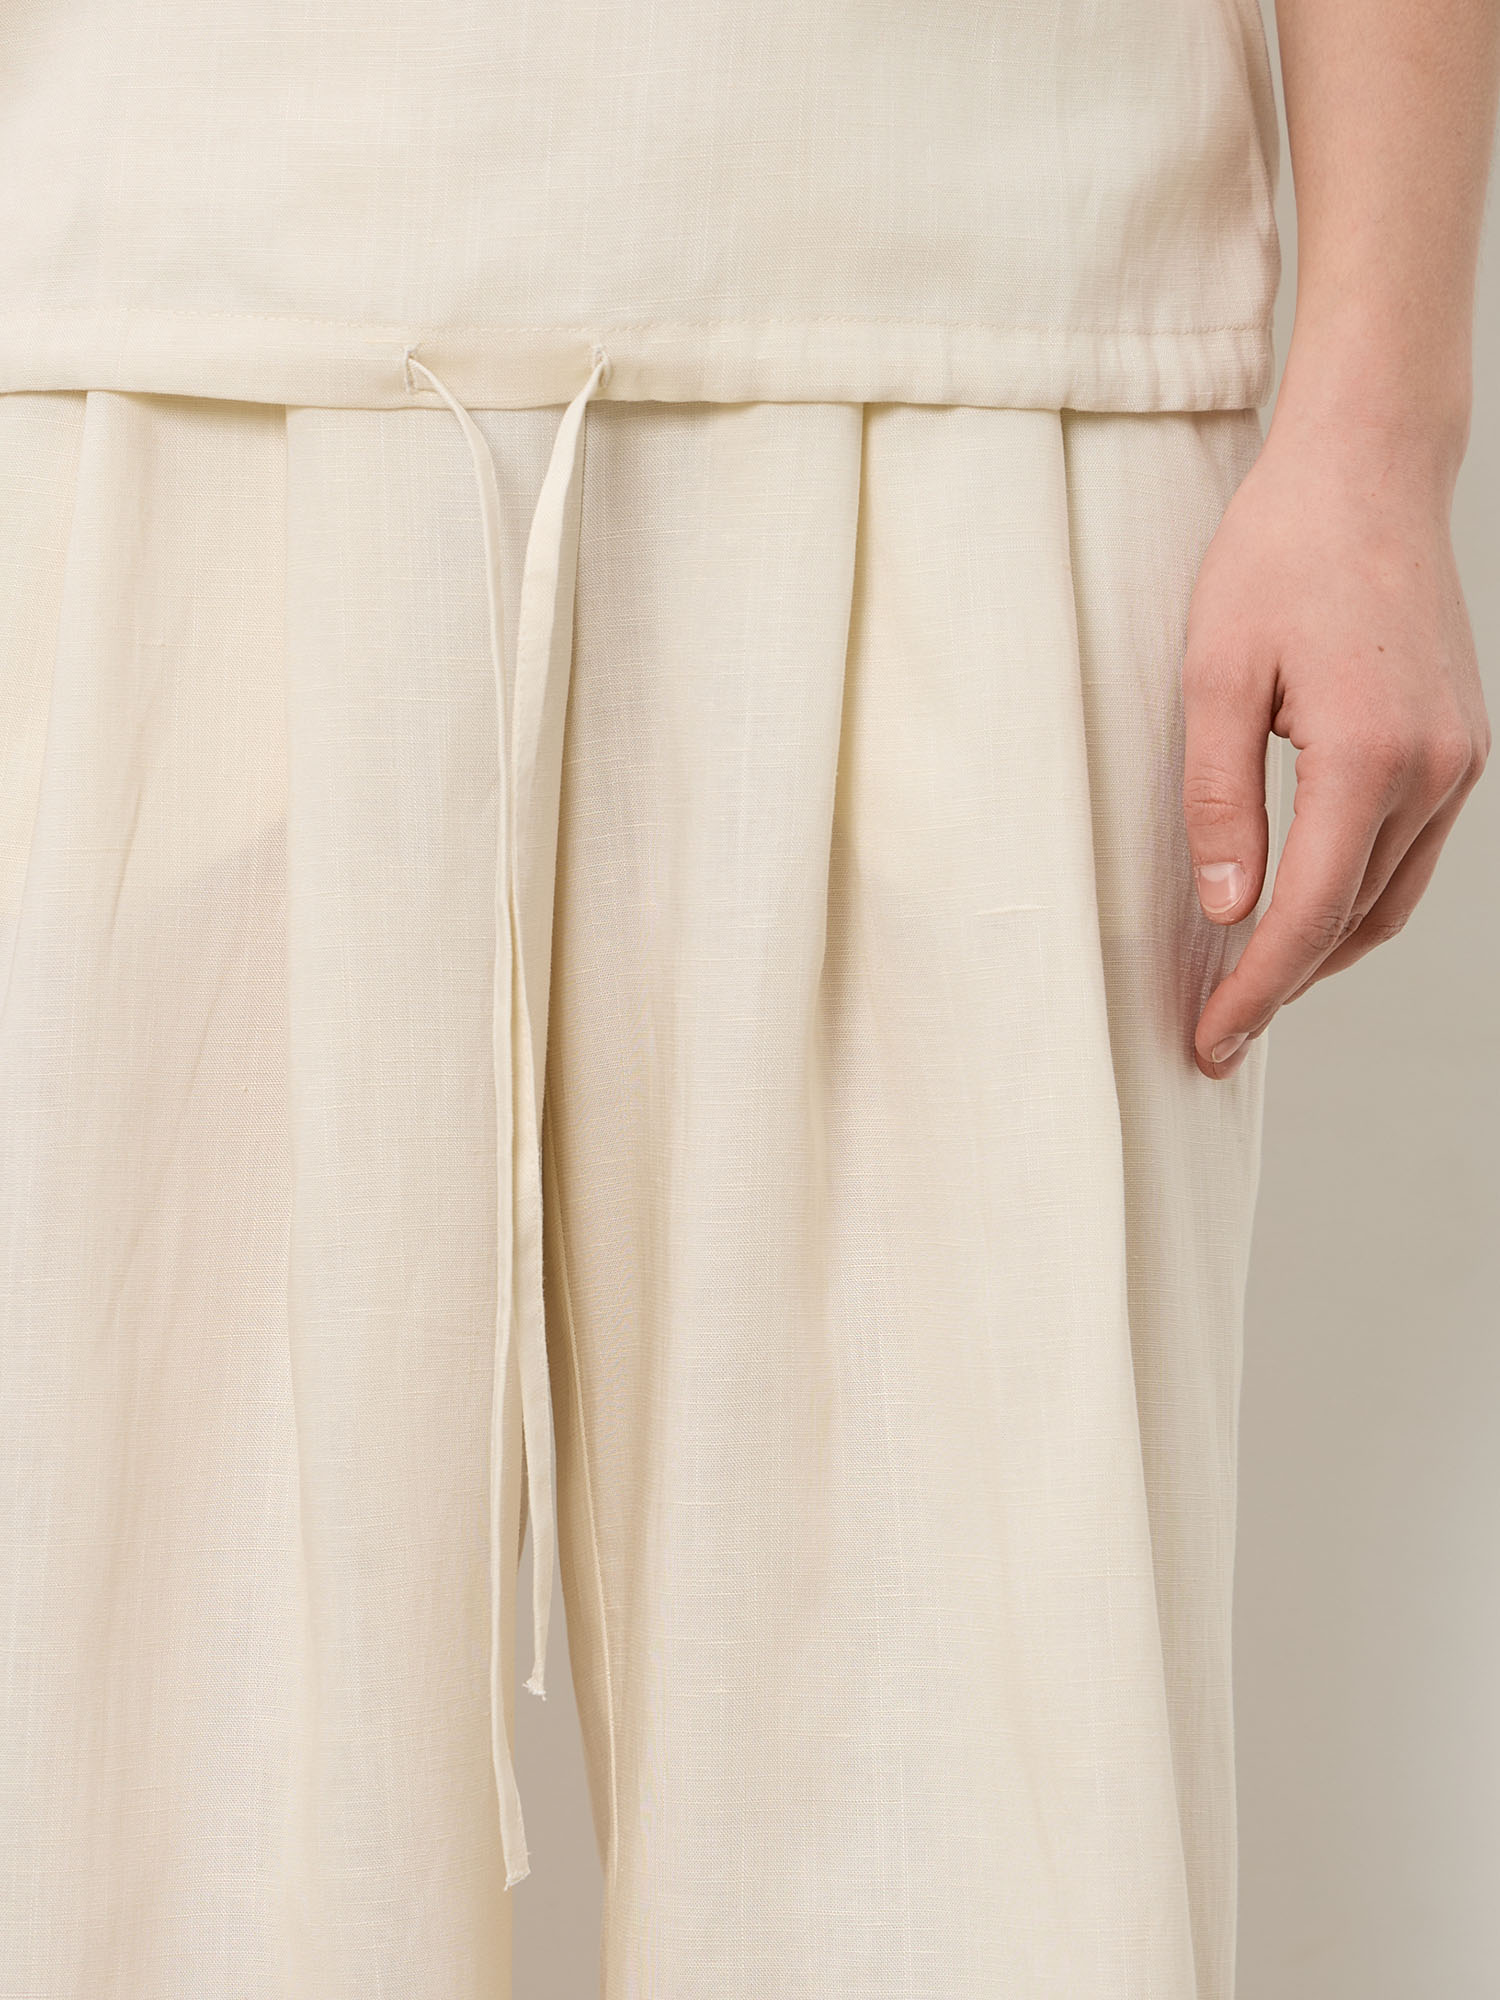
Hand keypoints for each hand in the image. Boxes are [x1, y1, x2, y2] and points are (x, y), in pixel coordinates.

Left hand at [1181, 415, 1488, 1079]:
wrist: (1367, 471)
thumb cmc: (1278, 557)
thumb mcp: (1215, 678)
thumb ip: (1220, 802)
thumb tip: (1229, 911)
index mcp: (1368, 756)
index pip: (1304, 915)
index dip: (1253, 992)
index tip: (1206, 1041)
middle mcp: (1433, 770)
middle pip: (1351, 920)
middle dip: (1281, 984)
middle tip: (1213, 1028)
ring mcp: (1458, 759)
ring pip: (1386, 898)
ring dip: (1321, 949)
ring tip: (1250, 984)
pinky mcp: (1460, 745)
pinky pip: (1408, 855)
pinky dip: (1354, 897)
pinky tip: (1303, 908)